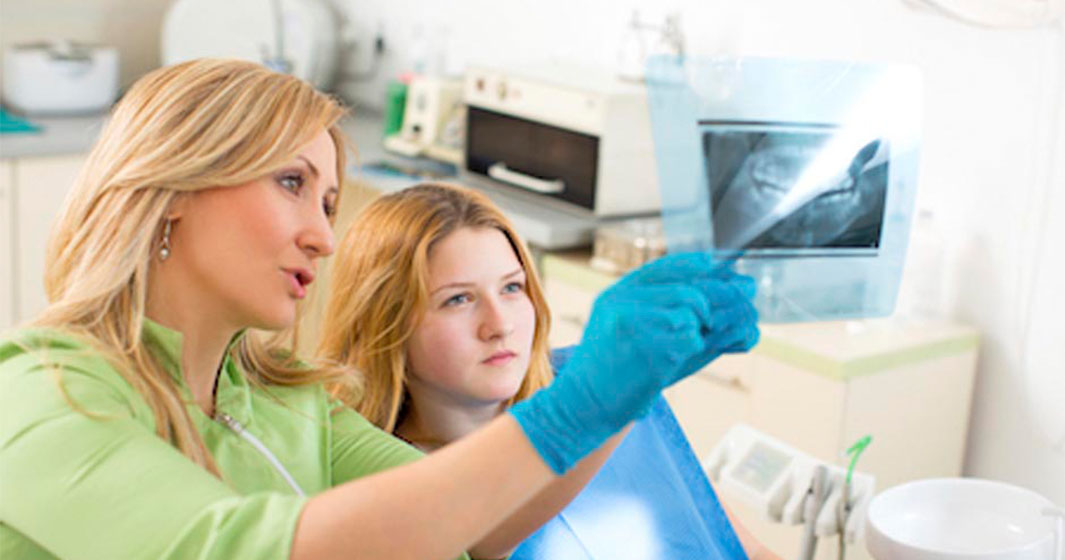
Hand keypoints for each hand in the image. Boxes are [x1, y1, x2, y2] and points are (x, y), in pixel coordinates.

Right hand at [511, 252, 758, 473]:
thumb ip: (668, 316)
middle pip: (687, 288)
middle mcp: (623, 302)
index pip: (663, 268)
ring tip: (691, 344)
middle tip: (737, 309)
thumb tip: (728, 308)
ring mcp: (635, 322)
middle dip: (718, 299)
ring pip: (690, 311)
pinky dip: (693, 350)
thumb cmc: (612, 374)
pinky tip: (675, 361)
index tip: (716, 265)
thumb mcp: (630, 333)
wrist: (583, 406)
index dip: (695, 265)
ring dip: (701, 329)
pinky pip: (690, 339)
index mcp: (616, 294)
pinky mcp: (648, 347)